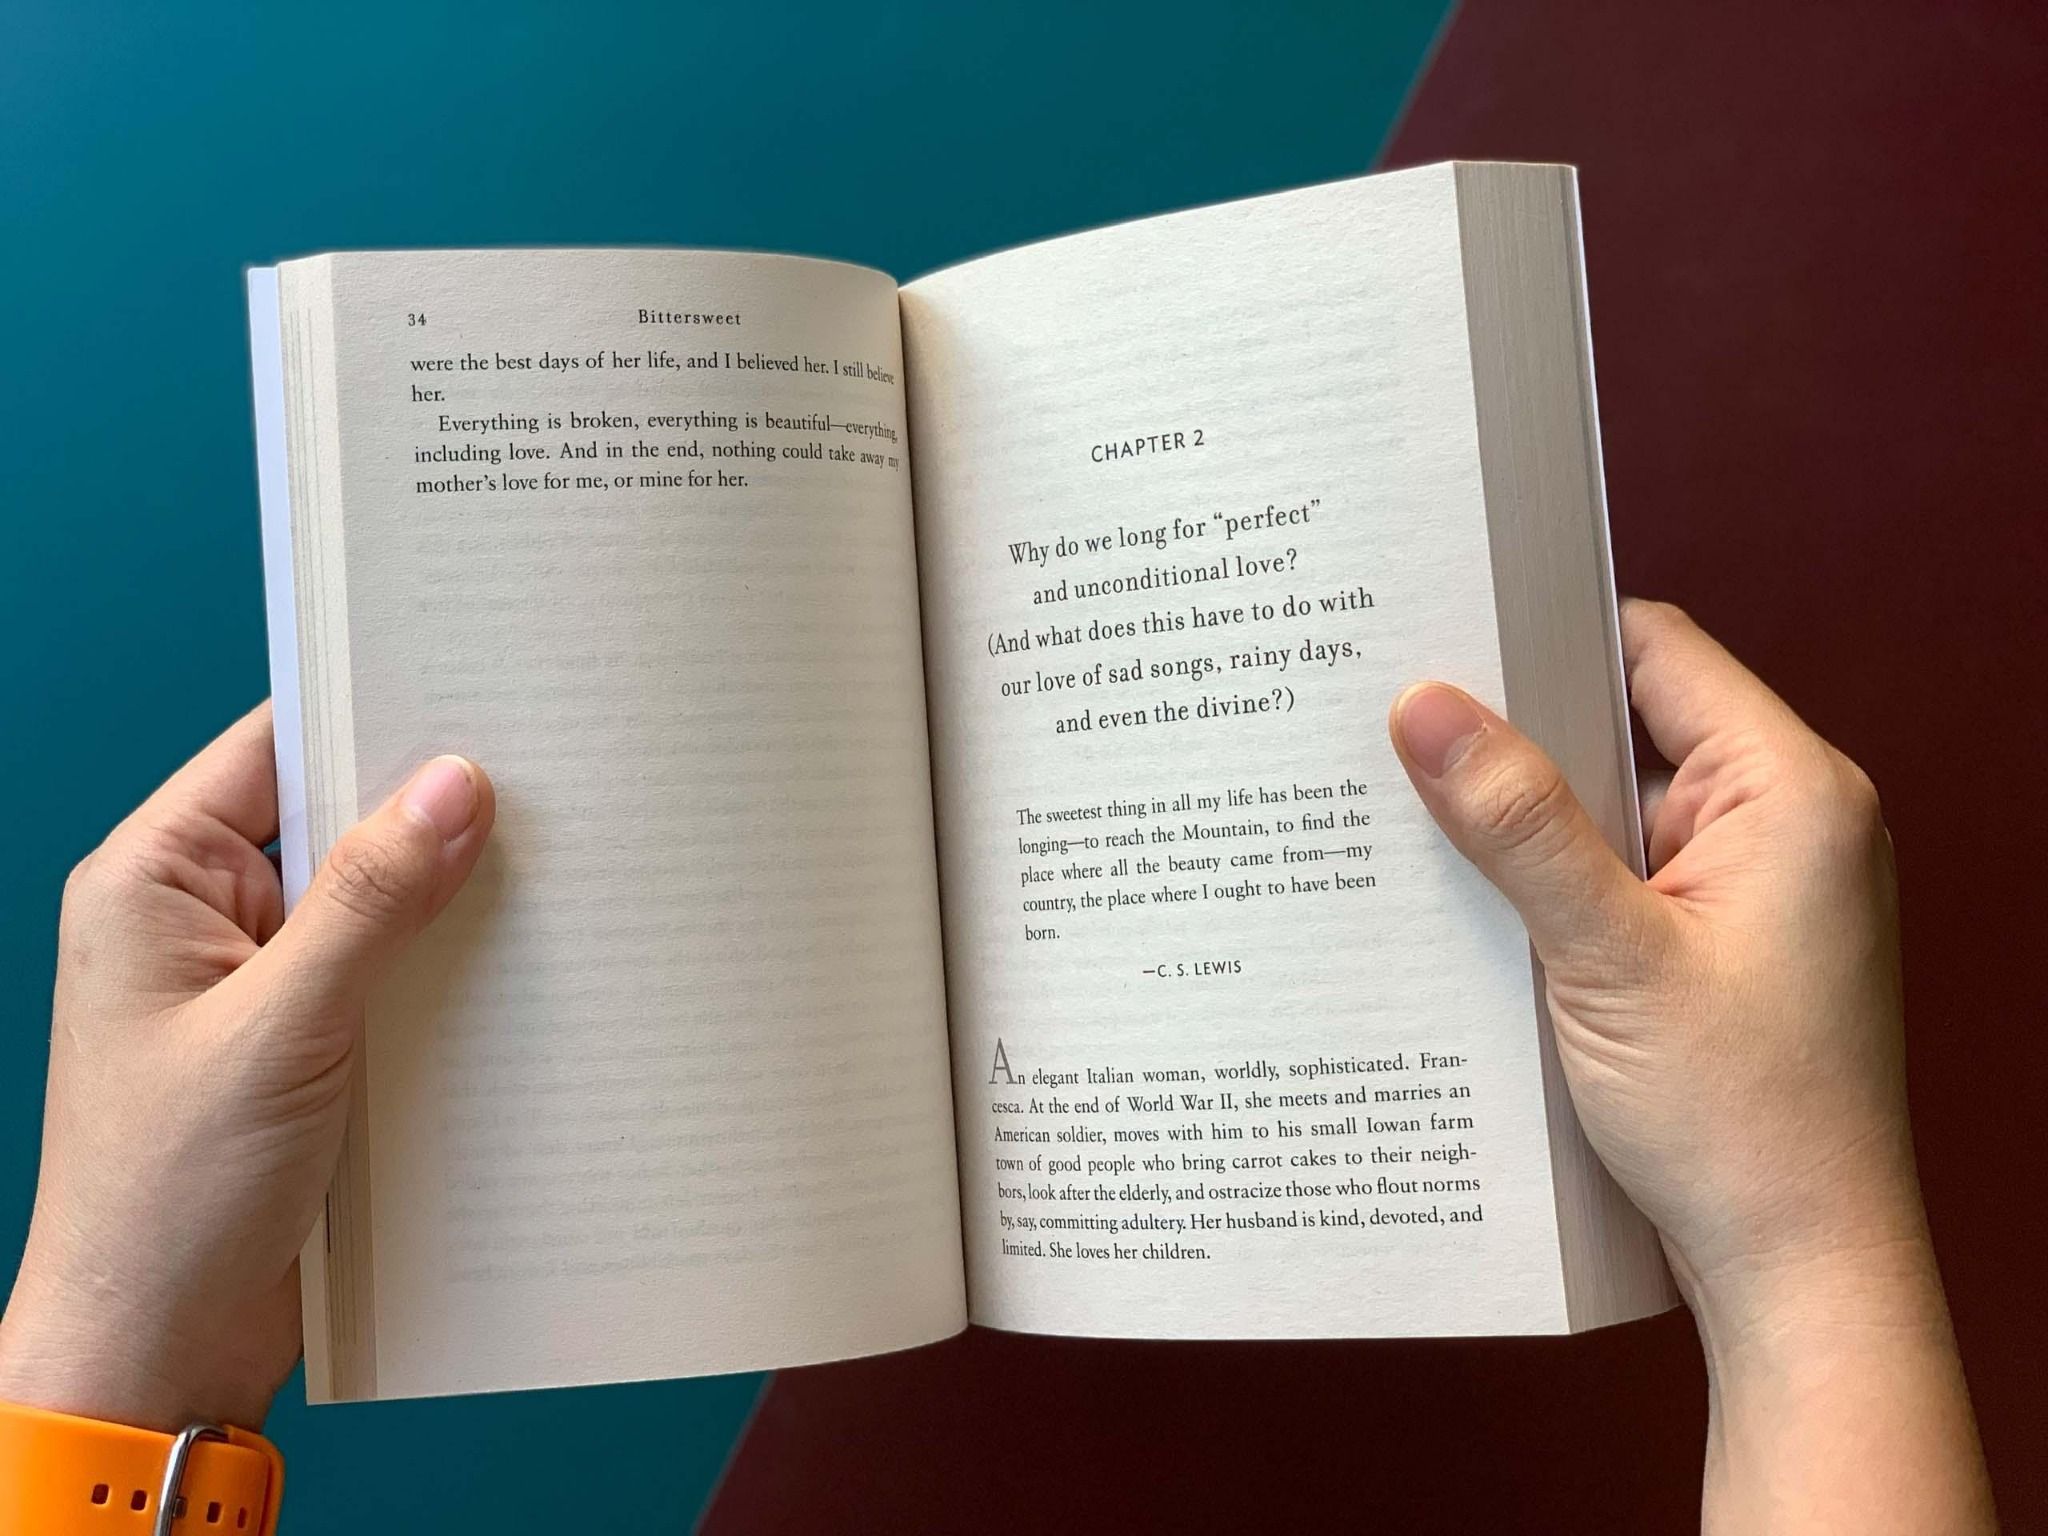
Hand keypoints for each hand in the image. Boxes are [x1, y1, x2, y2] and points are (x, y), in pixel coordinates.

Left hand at [0, 705, 492, 1430]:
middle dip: (430, 812)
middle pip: (336, 822)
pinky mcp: (309, 1045)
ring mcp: (260, 984)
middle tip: (543, 783)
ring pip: (376, 902)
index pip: (274, 750)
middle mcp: (205, 918)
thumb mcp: (277, 1031)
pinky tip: (520, 965)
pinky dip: (448, 968)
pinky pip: (392, 974)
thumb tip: (453, 785)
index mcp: (154, 883)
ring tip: (552, 871)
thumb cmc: (169, 1199)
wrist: (159, 1351)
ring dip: (449, 899)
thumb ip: (368, 903)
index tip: (476, 691)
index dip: (370, 714)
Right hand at [1390, 599, 1993, 1532]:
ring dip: (1524, 826)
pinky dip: (1547, 889)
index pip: (1656, 651)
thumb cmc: (1741, 1121)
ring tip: (1414, 826)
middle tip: (1397, 736)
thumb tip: (1426, 707)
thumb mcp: (1610, 957)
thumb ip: (1518, 825)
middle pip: (1625, 728)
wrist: (1799, 1272)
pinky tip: (1470, 912)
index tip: (1438, 644)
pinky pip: (1615, 880)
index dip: (1546, 640)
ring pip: (1609, 811)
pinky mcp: (1715, 949)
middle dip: (1516, 740)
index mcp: (1791, 792)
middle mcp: (1783, 824)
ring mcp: (1750, 890)